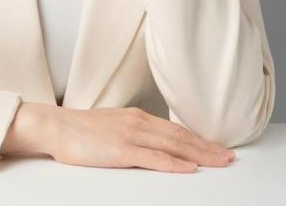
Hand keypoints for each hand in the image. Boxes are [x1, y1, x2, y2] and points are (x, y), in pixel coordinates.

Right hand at [50, 106, 236, 172]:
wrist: (55, 126)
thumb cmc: (79, 130)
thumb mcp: (111, 126)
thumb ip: (132, 132)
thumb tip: (150, 144)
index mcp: (136, 117)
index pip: (175, 129)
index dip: (199, 139)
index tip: (218, 148)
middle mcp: (137, 122)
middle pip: (180, 136)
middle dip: (207, 147)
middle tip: (229, 157)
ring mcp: (130, 135)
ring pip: (173, 145)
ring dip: (199, 154)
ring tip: (219, 162)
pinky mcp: (120, 150)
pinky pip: (153, 158)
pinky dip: (174, 163)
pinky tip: (189, 168)